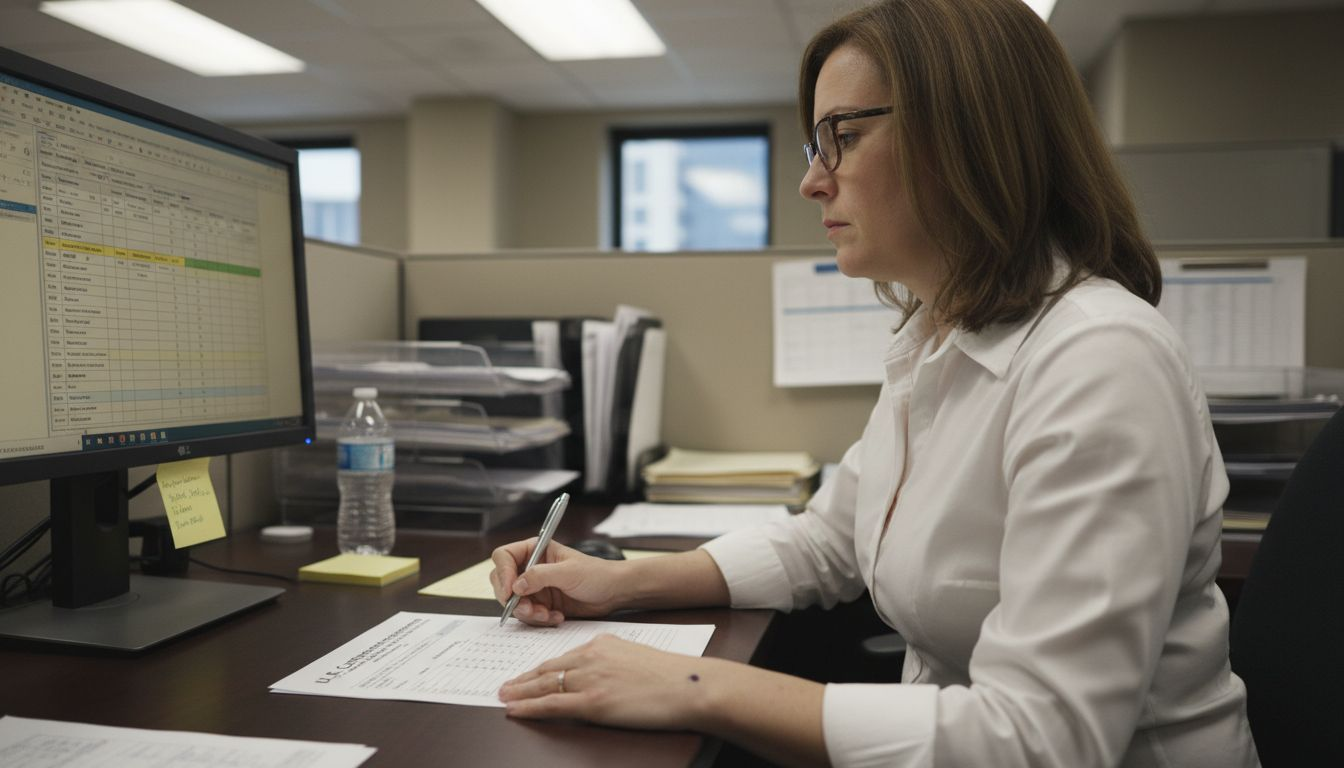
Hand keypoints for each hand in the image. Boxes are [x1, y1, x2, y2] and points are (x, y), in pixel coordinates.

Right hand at [489, 538, 626, 625]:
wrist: (613, 593)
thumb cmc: (596, 574)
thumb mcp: (568, 572)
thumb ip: (540, 576)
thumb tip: (516, 586)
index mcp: (535, 550)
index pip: (504, 556)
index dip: (503, 573)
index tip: (511, 590)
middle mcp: (531, 567)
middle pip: (502, 582)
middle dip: (513, 599)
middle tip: (528, 609)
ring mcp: (535, 587)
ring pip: (514, 603)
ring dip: (528, 612)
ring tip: (547, 614)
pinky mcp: (541, 604)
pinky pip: (528, 615)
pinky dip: (539, 619)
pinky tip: (556, 617)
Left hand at [497, 634, 716, 729]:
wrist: (688, 685)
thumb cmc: (669, 675)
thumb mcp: (634, 655)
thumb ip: (611, 660)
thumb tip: (598, 673)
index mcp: (602, 643)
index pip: (562, 656)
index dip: (540, 667)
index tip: (527, 673)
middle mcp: (591, 657)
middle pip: (547, 668)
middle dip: (522, 678)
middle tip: (504, 685)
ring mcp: (590, 679)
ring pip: (544, 684)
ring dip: (519, 691)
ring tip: (503, 696)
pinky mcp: (593, 702)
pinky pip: (551, 704)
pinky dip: (528, 707)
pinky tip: (514, 709)